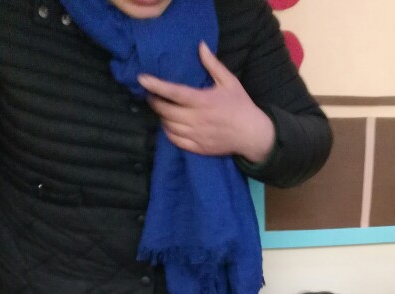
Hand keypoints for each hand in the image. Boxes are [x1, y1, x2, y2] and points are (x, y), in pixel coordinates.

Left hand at [138, 42, 275, 162]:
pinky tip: (169, 125)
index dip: (156, 86)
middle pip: (166, 112)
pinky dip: (168, 133)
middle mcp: (197, 119)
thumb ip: (212, 64)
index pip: (174, 93)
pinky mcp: (198, 148)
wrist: (252, 135)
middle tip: (151, 96)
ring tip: (162, 109)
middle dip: (155, 102)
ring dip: (161, 117)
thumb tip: (200, 45)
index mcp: (203, 101)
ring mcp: (197, 136)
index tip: (142, 79)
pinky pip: (176, 141)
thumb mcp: (229, 81)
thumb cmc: (240, 105)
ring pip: (169, 127)